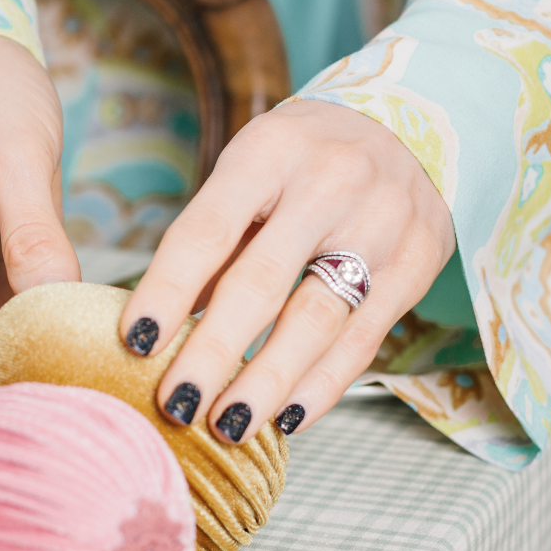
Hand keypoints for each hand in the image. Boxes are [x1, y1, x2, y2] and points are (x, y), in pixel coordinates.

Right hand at [0, 36, 79, 406]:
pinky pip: (15, 319)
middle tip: (84, 429)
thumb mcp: (14, 156)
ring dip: (34, 378)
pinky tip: (87, 353)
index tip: (39, 434)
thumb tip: (52, 305)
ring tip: (96, 402)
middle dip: (13, 406)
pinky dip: (46, 341)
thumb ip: (32, 234)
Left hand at [119, 99, 455, 442]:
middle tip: (175, 403)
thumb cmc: (303, 158)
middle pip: (260, 282)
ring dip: (267, 382)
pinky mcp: (415, 265)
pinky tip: (287, 418)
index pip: (206, 232)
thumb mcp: (250, 171)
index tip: (135, 341)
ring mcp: (380, 225)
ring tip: (227, 426)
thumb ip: (215, 243)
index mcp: (268, 153)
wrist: (411, 124)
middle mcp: (328, 184)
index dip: (168, 291)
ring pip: (316, 320)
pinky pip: (362, 339)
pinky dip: (322, 385)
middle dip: (213, 352)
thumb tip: (165, 326)